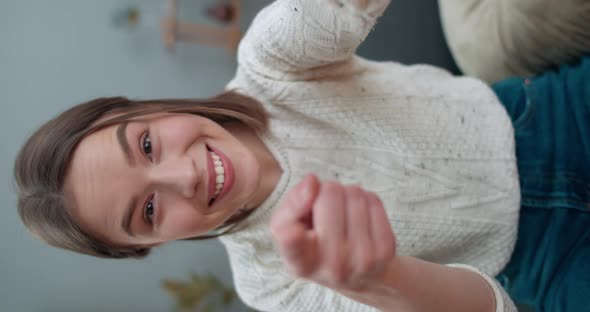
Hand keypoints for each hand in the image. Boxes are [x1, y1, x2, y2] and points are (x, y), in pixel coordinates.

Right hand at [270, 174, 396, 290]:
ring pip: (353, 193)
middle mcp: (332, 266)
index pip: (293, 245)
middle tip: (323, 211)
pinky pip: (373, 200)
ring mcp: (362, 259)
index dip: (293, 234)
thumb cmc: (314, 247)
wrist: (358, 277)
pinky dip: (365, 200)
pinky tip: (358, 218)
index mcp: (300, 264)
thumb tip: (312, 182)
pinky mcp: (385, 250)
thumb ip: (291, 204)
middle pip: (329, 196)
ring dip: (345, 195)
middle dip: (324, 192)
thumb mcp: (289, 231)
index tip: (293, 231)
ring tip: (341, 215)